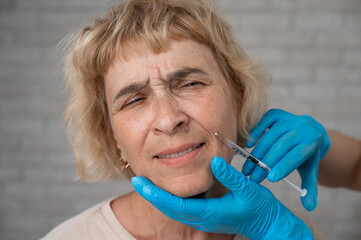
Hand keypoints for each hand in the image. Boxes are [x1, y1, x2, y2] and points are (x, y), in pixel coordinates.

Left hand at [131, 157, 312, 239]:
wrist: (266, 223)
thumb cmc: (259, 207)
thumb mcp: (248, 189)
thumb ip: (231, 176)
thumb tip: (214, 162)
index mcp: (209, 213)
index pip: (176, 204)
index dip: (156, 194)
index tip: (140, 182)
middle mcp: (202, 218)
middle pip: (170, 208)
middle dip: (151, 195)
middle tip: (136, 180)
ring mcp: (203, 219)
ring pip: (174, 210)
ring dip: (158, 197)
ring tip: (147, 184)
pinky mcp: (205, 216)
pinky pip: (181, 209)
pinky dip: (169, 199)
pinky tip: (166, 190)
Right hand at [243, 109, 330, 210]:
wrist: (309, 130)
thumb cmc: (306, 155)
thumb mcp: (310, 170)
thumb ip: (310, 188)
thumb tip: (310, 207)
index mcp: (312, 142)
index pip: (296, 155)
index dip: (283, 166)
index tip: (271, 178)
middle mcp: (301, 128)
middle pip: (280, 148)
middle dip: (264, 165)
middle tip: (253, 178)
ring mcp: (289, 119)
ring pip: (269, 137)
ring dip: (256, 154)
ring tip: (247, 169)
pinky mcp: (277, 114)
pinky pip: (264, 121)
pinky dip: (255, 132)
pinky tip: (248, 145)